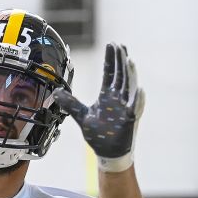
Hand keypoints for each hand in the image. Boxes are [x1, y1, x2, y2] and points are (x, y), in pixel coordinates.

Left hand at [53, 43, 144, 171]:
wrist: (108, 152)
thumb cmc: (99, 134)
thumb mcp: (82, 116)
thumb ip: (70, 103)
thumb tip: (57, 92)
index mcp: (107, 96)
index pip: (110, 73)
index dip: (111, 59)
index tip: (112, 45)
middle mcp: (118, 99)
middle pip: (120, 75)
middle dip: (120, 60)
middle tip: (119, 45)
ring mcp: (125, 108)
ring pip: (128, 87)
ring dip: (129, 74)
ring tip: (129, 60)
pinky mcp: (130, 120)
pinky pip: (135, 108)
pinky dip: (138, 99)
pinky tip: (140, 89)